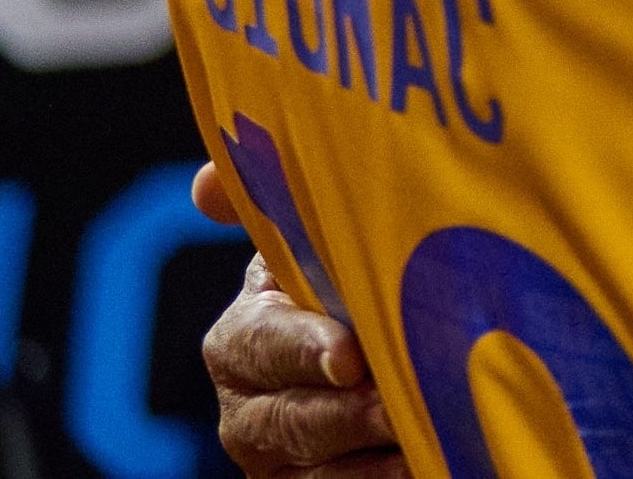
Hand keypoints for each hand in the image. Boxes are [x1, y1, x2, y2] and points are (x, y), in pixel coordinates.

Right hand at [191, 165, 395, 477]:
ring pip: (318, 471)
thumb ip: (267, 208)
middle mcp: (248, 408)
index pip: (262, 345)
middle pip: (292, 421)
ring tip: (421, 437)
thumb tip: (206, 183)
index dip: (304, 349)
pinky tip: (426, 462)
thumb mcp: (306, 247)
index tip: (350, 355)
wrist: (364, 352)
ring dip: (372, 458)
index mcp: (242, 339)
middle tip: (397, 404)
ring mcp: (276, 461)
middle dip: (347, 414)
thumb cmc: (341, 287)